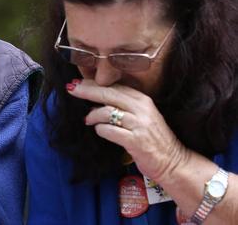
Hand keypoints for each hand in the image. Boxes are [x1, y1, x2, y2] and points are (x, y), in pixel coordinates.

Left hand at [69, 79, 188, 182]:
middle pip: (108, 94)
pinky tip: (100, 131)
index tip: (78, 82)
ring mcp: (139, 125)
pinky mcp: (135, 141)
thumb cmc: (152, 139)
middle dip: (86, 90)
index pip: (114, 86)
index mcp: (143, 100)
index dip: (94, 83)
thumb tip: (95, 100)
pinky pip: (109, 131)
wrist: (173, 162)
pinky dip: (100, 130)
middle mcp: (142, 109)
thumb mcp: (140, 116)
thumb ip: (122, 105)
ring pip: (106, 111)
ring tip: (87, 120)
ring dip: (92, 115)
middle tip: (71, 89)